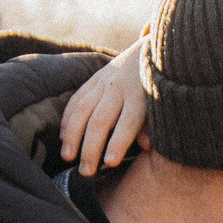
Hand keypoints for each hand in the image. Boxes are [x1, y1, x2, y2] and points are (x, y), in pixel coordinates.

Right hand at [59, 37, 148, 175]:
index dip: (118, 143)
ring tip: (67, 157)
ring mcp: (103, 82)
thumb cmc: (157, 88)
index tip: (110, 162)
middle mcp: (119, 89)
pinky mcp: (93, 79)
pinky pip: (76, 99)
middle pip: (100, 120)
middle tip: (86, 172)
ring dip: (72, 135)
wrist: (149, 50)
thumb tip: (147, 146)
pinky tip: (63, 137)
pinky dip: (67, 119)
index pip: (128, 122)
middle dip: (91, 147)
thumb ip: (152, 125)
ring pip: (83, 109)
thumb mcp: (160, 105)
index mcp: (139, 97)